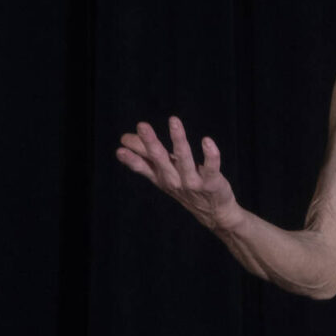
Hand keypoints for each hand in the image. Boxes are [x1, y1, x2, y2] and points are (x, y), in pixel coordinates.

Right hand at [116, 115, 244, 233]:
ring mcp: (193, 183)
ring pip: (185, 160)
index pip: (143, 167)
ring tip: (174, 121)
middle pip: (160, 159)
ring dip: (179, 140)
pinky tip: (207, 141)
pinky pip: (211, 168)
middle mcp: (174, 181)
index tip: (120, 149)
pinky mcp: (212, 184)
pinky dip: (210, 156)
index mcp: (161, 177)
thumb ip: (145, 158)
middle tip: (142, 125)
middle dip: (151, 142)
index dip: (132, 159)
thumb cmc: (186, 188)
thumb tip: (124, 139)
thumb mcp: (163, 175)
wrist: (215, 215)